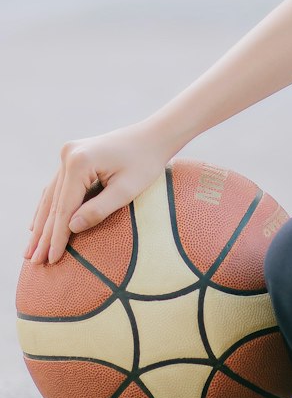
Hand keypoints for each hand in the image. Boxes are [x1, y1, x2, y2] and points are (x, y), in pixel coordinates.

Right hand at [24, 122, 174, 265]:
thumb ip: (98, 210)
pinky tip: (38, 226)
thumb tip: (71, 227)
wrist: (153, 136)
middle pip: (54, 203)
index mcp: (80, 161)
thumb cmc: (146, 162)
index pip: (65, 207)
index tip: (51, 260)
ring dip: (42, 224)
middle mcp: (69, 154)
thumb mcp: (127, 190)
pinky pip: (56, 187)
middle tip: (35, 262)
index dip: (57, 236)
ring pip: (51, 196)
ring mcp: (69, 153)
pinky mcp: (72, 156)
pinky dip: (49, 208)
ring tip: (31, 251)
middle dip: (45, 235)